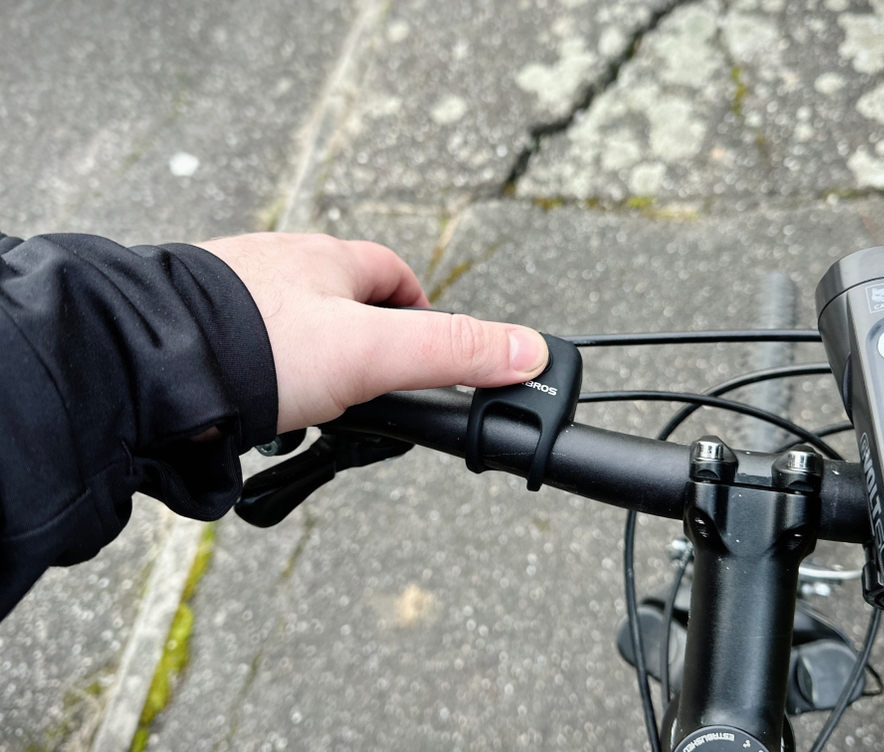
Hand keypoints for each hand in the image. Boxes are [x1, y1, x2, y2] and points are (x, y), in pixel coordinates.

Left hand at [198, 233, 548, 432]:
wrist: (148, 364)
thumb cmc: (258, 345)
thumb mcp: (373, 354)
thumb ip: (451, 354)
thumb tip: (528, 351)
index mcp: (327, 261)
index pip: (393, 274)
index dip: (419, 311)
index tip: (427, 353)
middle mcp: (280, 266)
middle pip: (341, 300)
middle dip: (362, 343)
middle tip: (370, 392)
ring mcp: (233, 295)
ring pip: (290, 327)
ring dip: (308, 363)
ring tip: (312, 409)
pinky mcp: (196, 328)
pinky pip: (243, 349)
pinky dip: (259, 376)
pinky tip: (255, 408)